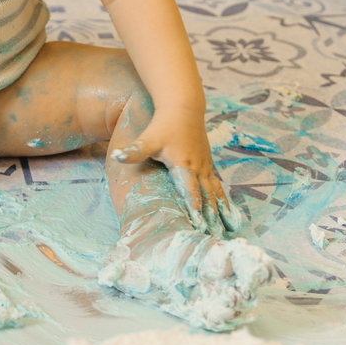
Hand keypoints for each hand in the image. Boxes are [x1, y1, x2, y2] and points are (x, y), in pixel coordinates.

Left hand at [111, 107, 240, 234]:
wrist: (182, 107)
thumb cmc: (163, 124)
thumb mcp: (149, 138)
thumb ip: (135, 150)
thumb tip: (117, 156)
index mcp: (183, 164)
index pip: (190, 190)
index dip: (194, 207)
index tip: (198, 226)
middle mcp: (198, 168)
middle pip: (206, 196)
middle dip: (210, 217)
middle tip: (214, 237)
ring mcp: (205, 166)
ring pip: (215, 193)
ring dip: (221, 212)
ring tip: (227, 231)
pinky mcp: (208, 164)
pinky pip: (218, 186)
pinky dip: (224, 201)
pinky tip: (228, 215)